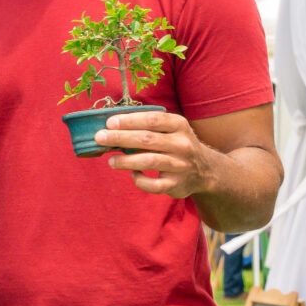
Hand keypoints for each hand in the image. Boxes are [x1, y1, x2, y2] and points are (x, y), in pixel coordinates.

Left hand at [94, 110, 217, 198]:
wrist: (205, 170)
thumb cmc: (177, 145)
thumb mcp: (171, 130)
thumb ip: (148, 127)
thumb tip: (113, 127)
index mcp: (179, 125)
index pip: (152, 120)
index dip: (129, 120)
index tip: (110, 122)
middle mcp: (182, 144)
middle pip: (146, 140)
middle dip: (120, 138)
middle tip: (100, 137)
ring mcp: (180, 165)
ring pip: (149, 161)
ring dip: (126, 161)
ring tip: (111, 161)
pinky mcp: (176, 184)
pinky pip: (153, 185)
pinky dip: (140, 180)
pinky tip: (133, 174)